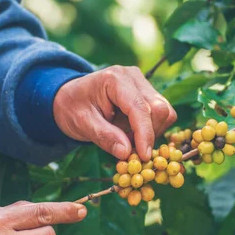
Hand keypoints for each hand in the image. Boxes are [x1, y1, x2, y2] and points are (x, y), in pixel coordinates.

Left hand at [54, 66, 176, 160]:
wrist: (70, 98)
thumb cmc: (73, 108)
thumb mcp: (81, 124)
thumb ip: (104, 136)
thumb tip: (127, 153)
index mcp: (115, 79)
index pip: (140, 107)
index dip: (144, 134)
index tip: (143, 157)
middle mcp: (134, 77)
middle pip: (159, 109)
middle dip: (149, 134)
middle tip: (129, 151)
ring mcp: (143, 84)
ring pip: (164, 113)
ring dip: (151, 133)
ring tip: (127, 140)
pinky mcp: (148, 94)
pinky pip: (161, 116)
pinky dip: (150, 130)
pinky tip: (131, 134)